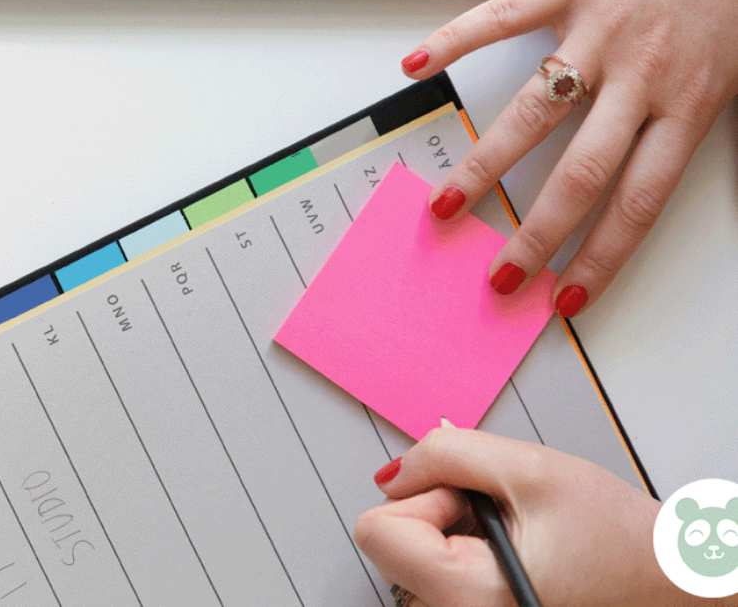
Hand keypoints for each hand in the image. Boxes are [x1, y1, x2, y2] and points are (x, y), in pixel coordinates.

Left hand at [354, 428, 674, 606]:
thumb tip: (393, 472)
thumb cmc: (619, 538)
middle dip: (437, 513)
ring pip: (410, 556)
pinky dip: (461, 552)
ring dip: (451, 533)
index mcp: (466, 596)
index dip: (421, 498)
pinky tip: (509, 552)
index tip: (471, 499)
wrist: (669, 581)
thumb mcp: (530, 468)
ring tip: (514, 537)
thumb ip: (446, 455)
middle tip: (502, 518)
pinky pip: (433, 573)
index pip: (377, 531)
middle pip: (390, 543)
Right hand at [401, 0, 737, 316]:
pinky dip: (452, 42)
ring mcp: (601, 27)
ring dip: (485, 166)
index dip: (602, 256)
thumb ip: (716, 122)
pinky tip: (416, 66)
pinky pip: (500, 16)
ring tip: (448, 204)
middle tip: (499, 272)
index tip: (567, 295)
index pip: (639, 199)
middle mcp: (643, 72)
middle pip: (580, 173)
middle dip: (534, 234)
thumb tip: (711, 180)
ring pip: (534, 113)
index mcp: (691, 97)